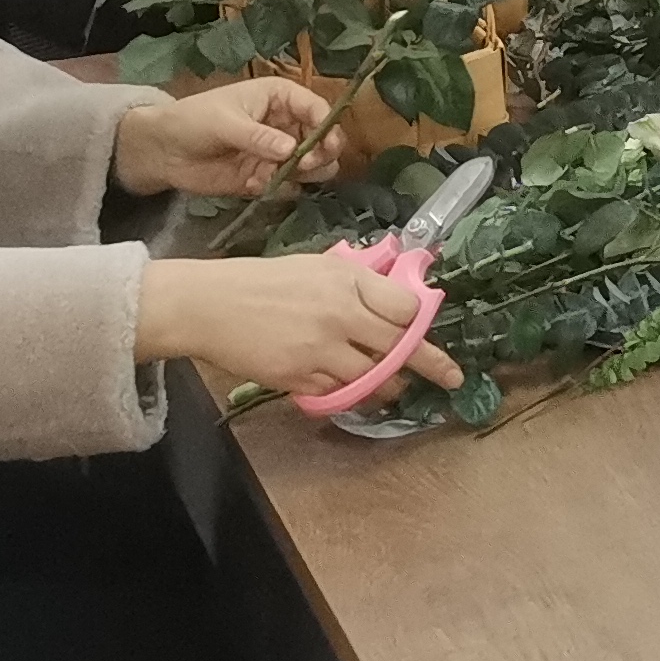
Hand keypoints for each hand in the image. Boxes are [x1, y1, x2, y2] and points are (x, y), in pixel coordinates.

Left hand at [114, 77, 342, 199]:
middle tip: (305, 163)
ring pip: (314, 166)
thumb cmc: (193, 120)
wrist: (163, 151)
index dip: (327, 125)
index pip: (316, 108)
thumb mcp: (225, 122)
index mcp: (280, 98)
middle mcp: (286, 125)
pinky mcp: (267, 177)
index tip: (326, 145)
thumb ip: (258, 136)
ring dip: (305, 173)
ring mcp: (278, 153)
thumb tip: (290, 150)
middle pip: (323, 140)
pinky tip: (255, 184)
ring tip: (279, 174)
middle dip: (321, 153)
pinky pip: (289, 186)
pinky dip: (278, 188)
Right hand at [134, 254, 462, 398]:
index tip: (425, 330)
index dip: (419, 322)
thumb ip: (358, 283)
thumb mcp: (317, 267)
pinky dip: (349, 393)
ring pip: (375, 379)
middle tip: (450, 377)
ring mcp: (321, 351)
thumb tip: (397, 297)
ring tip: (395, 386)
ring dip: (389, 385)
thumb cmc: (264, 281)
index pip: (406, 308)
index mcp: (348, 282)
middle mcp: (341, 316)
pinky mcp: (300, 378)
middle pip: (400, 347)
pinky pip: (339, 393)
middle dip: (430, 364)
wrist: (209, 305)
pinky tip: (351, 389)